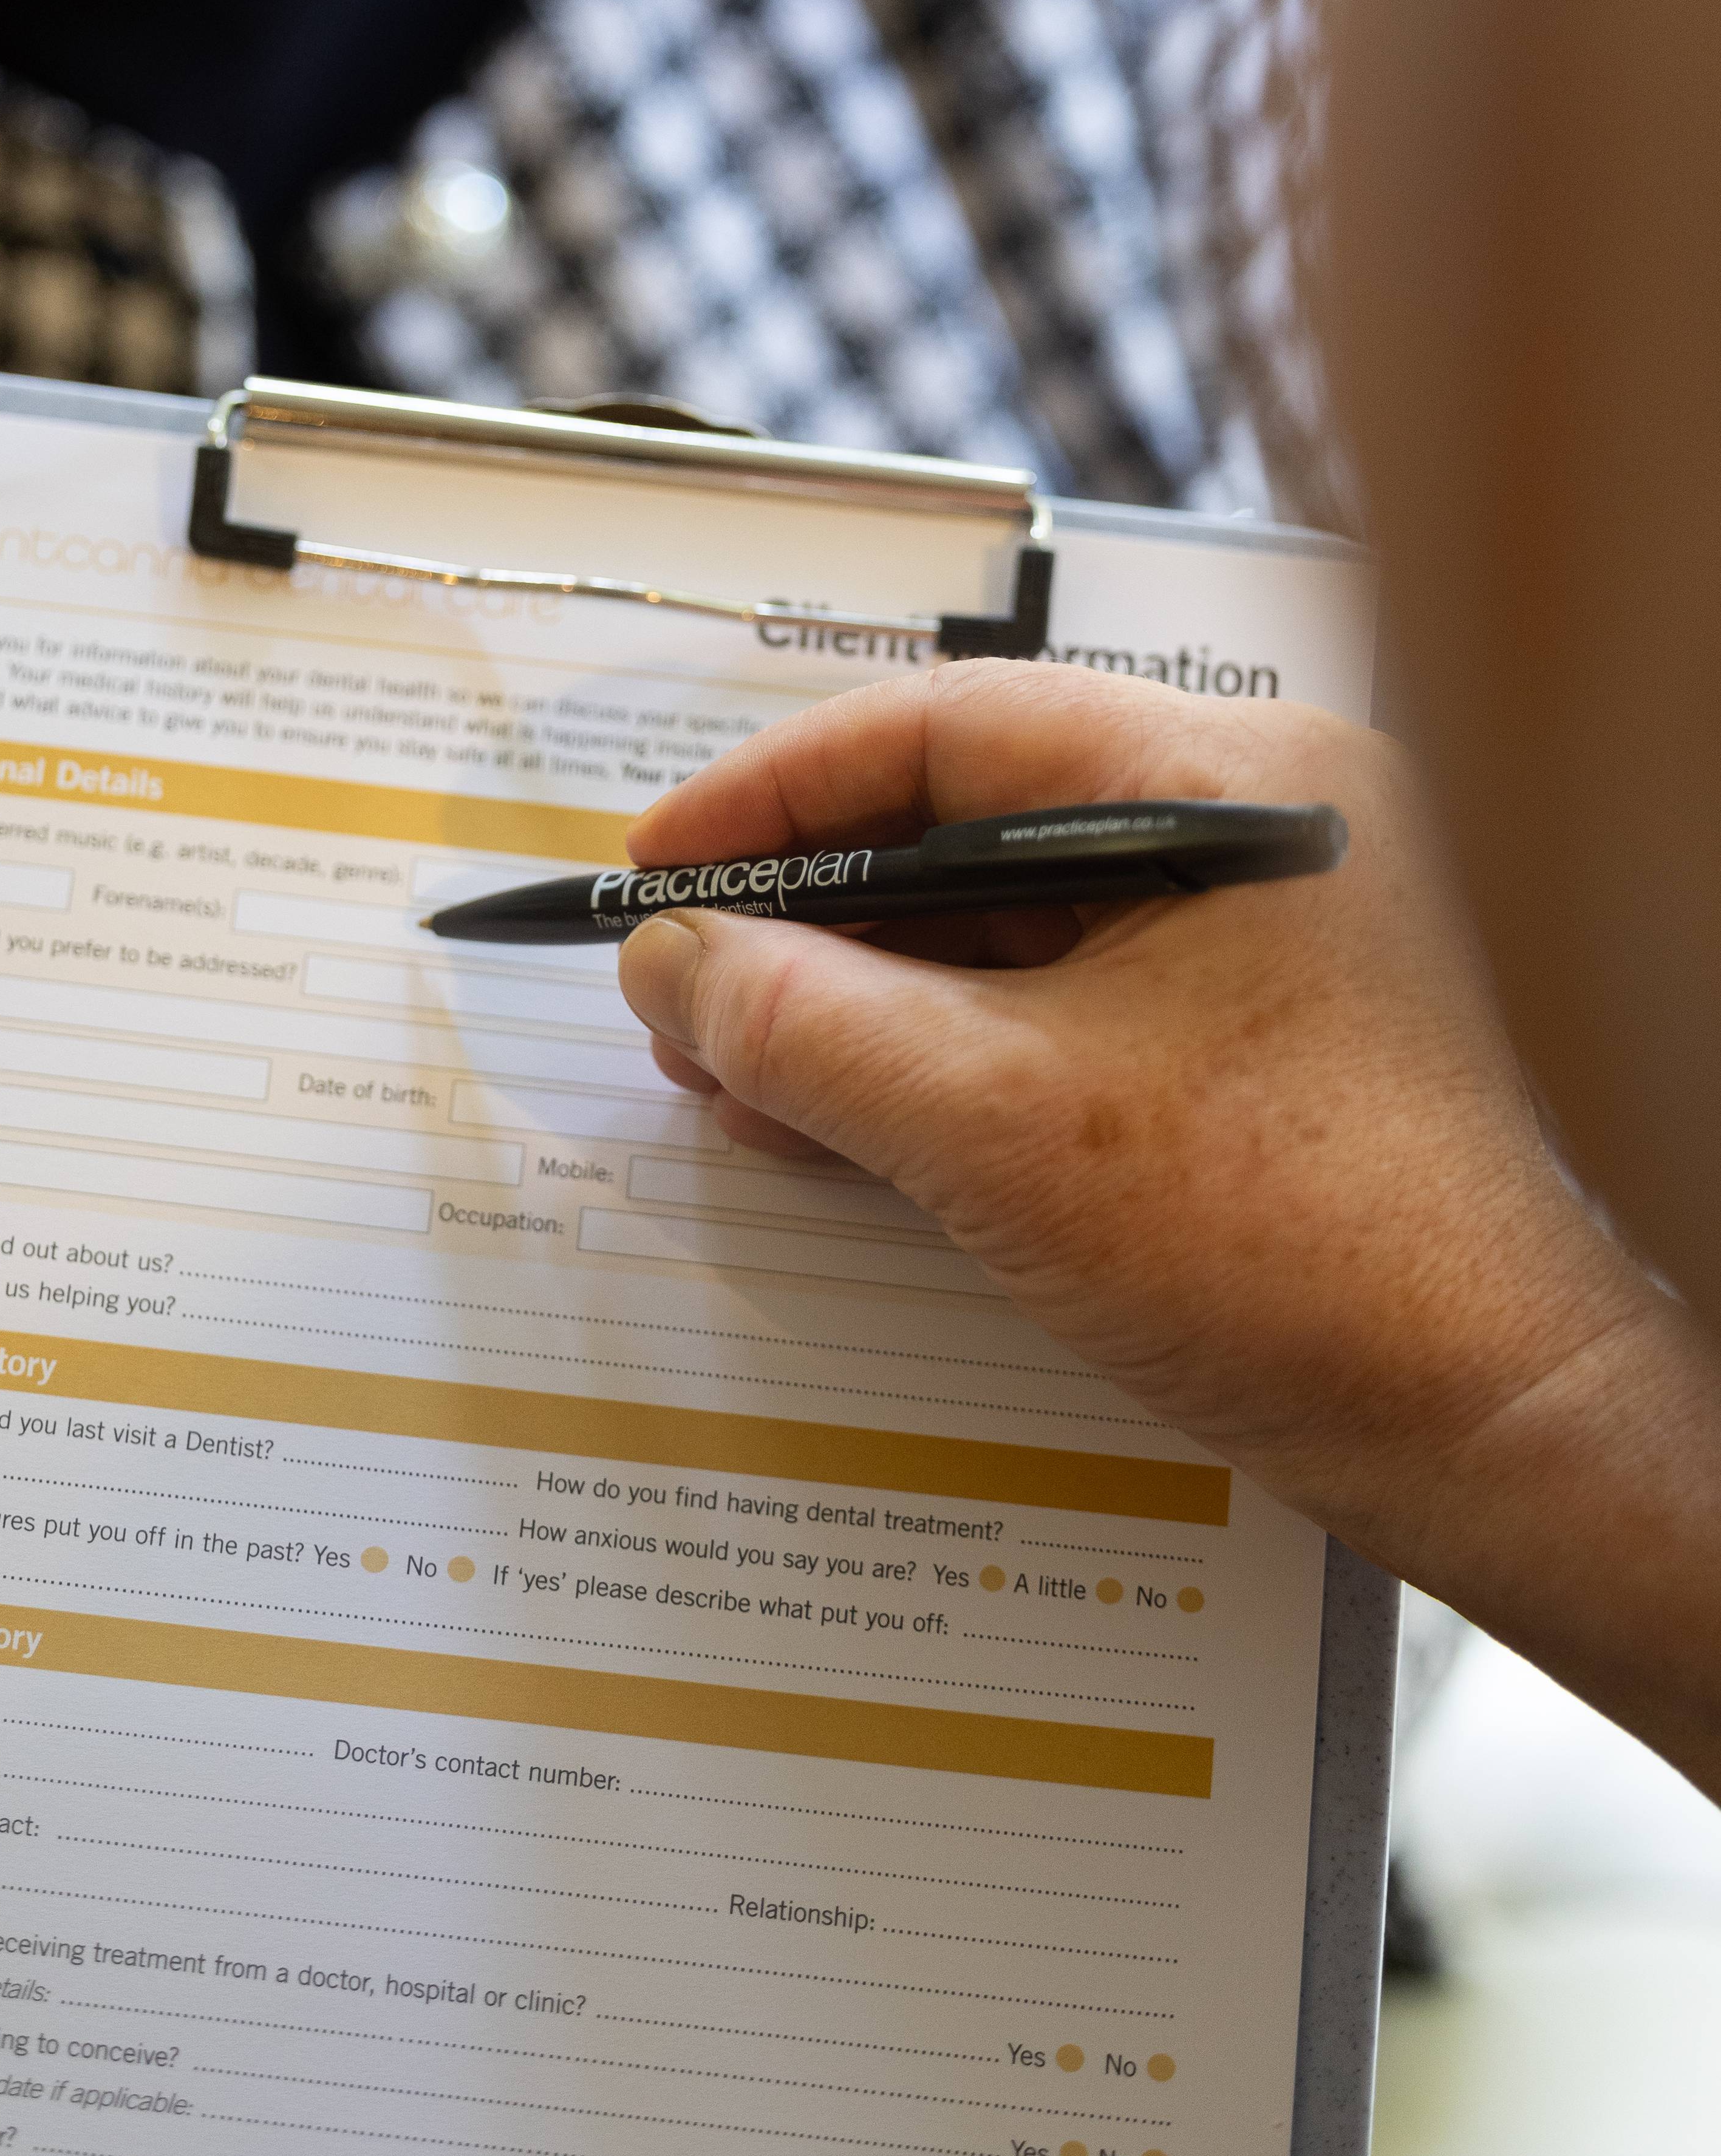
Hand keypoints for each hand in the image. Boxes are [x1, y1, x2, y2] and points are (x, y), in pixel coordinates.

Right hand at [616, 664, 1720, 1788]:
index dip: (775, 791)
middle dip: (808, 917)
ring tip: (726, 1073)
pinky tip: (830, 1118)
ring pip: (1010, 935)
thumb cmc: (1304, 1255)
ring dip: (859, 1003)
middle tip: (678, 987)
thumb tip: (676, 966)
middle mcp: (1261, 834)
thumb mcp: (995, 1123)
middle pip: (974, 825)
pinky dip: (939, 1063)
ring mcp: (1266, 948)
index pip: (951, 726)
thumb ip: (808, 1024)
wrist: (1496, 1429)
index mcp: (1234, 783)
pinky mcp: (1255, 1055)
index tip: (659, 861)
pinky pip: (1060, 1015)